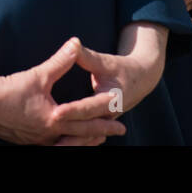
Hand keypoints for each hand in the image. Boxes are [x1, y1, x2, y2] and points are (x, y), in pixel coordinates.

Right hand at [0, 42, 126, 145]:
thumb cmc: (9, 90)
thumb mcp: (38, 74)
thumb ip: (60, 61)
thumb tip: (76, 43)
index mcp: (53, 118)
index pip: (85, 113)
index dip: (103, 108)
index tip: (119, 105)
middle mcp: (49, 133)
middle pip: (83, 134)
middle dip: (103, 131)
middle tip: (121, 129)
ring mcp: (39, 140)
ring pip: (70, 143)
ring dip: (86, 139)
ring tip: (99, 136)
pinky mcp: (30, 140)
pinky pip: (55, 144)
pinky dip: (68, 142)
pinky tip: (69, 139)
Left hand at [56, 22, 169, 144]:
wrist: (141, 79)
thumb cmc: (122, 68)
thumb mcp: (106, 61)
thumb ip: (87, 56)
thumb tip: (73, 44)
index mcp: (112, 99)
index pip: (88, 108)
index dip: (72, 111)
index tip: (55, 113)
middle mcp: (110, 115)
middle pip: (87, 127)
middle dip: (69, 132)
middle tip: (49, 133)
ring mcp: (107, 122)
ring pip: (88, 136)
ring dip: (72, 142)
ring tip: (54, 148)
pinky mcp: (102, 124)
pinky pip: (88, 136)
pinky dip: (76, 141)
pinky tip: (60, 146)